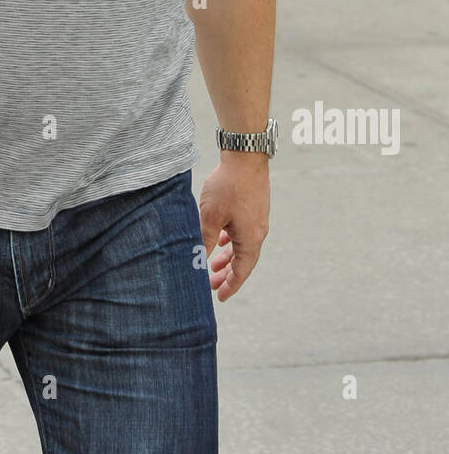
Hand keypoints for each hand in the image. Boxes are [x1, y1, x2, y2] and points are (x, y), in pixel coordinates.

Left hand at [199, 154, 269, 300]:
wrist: (245, 155)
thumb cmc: (228, 187)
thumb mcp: (211, 217)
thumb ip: (204, 241)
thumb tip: (196, 262)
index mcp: (251, 238)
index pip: (242, 270)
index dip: (231, 285)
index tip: (220, 298)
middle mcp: (257, 231)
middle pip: (243, 260)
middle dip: (227, 273)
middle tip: (212, 283)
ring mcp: (256, 219)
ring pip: (241, 245)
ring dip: (228, 256)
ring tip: (214, 263)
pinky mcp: (252, 207)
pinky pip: (242, 231)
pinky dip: (230, 239)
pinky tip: (219, 238)